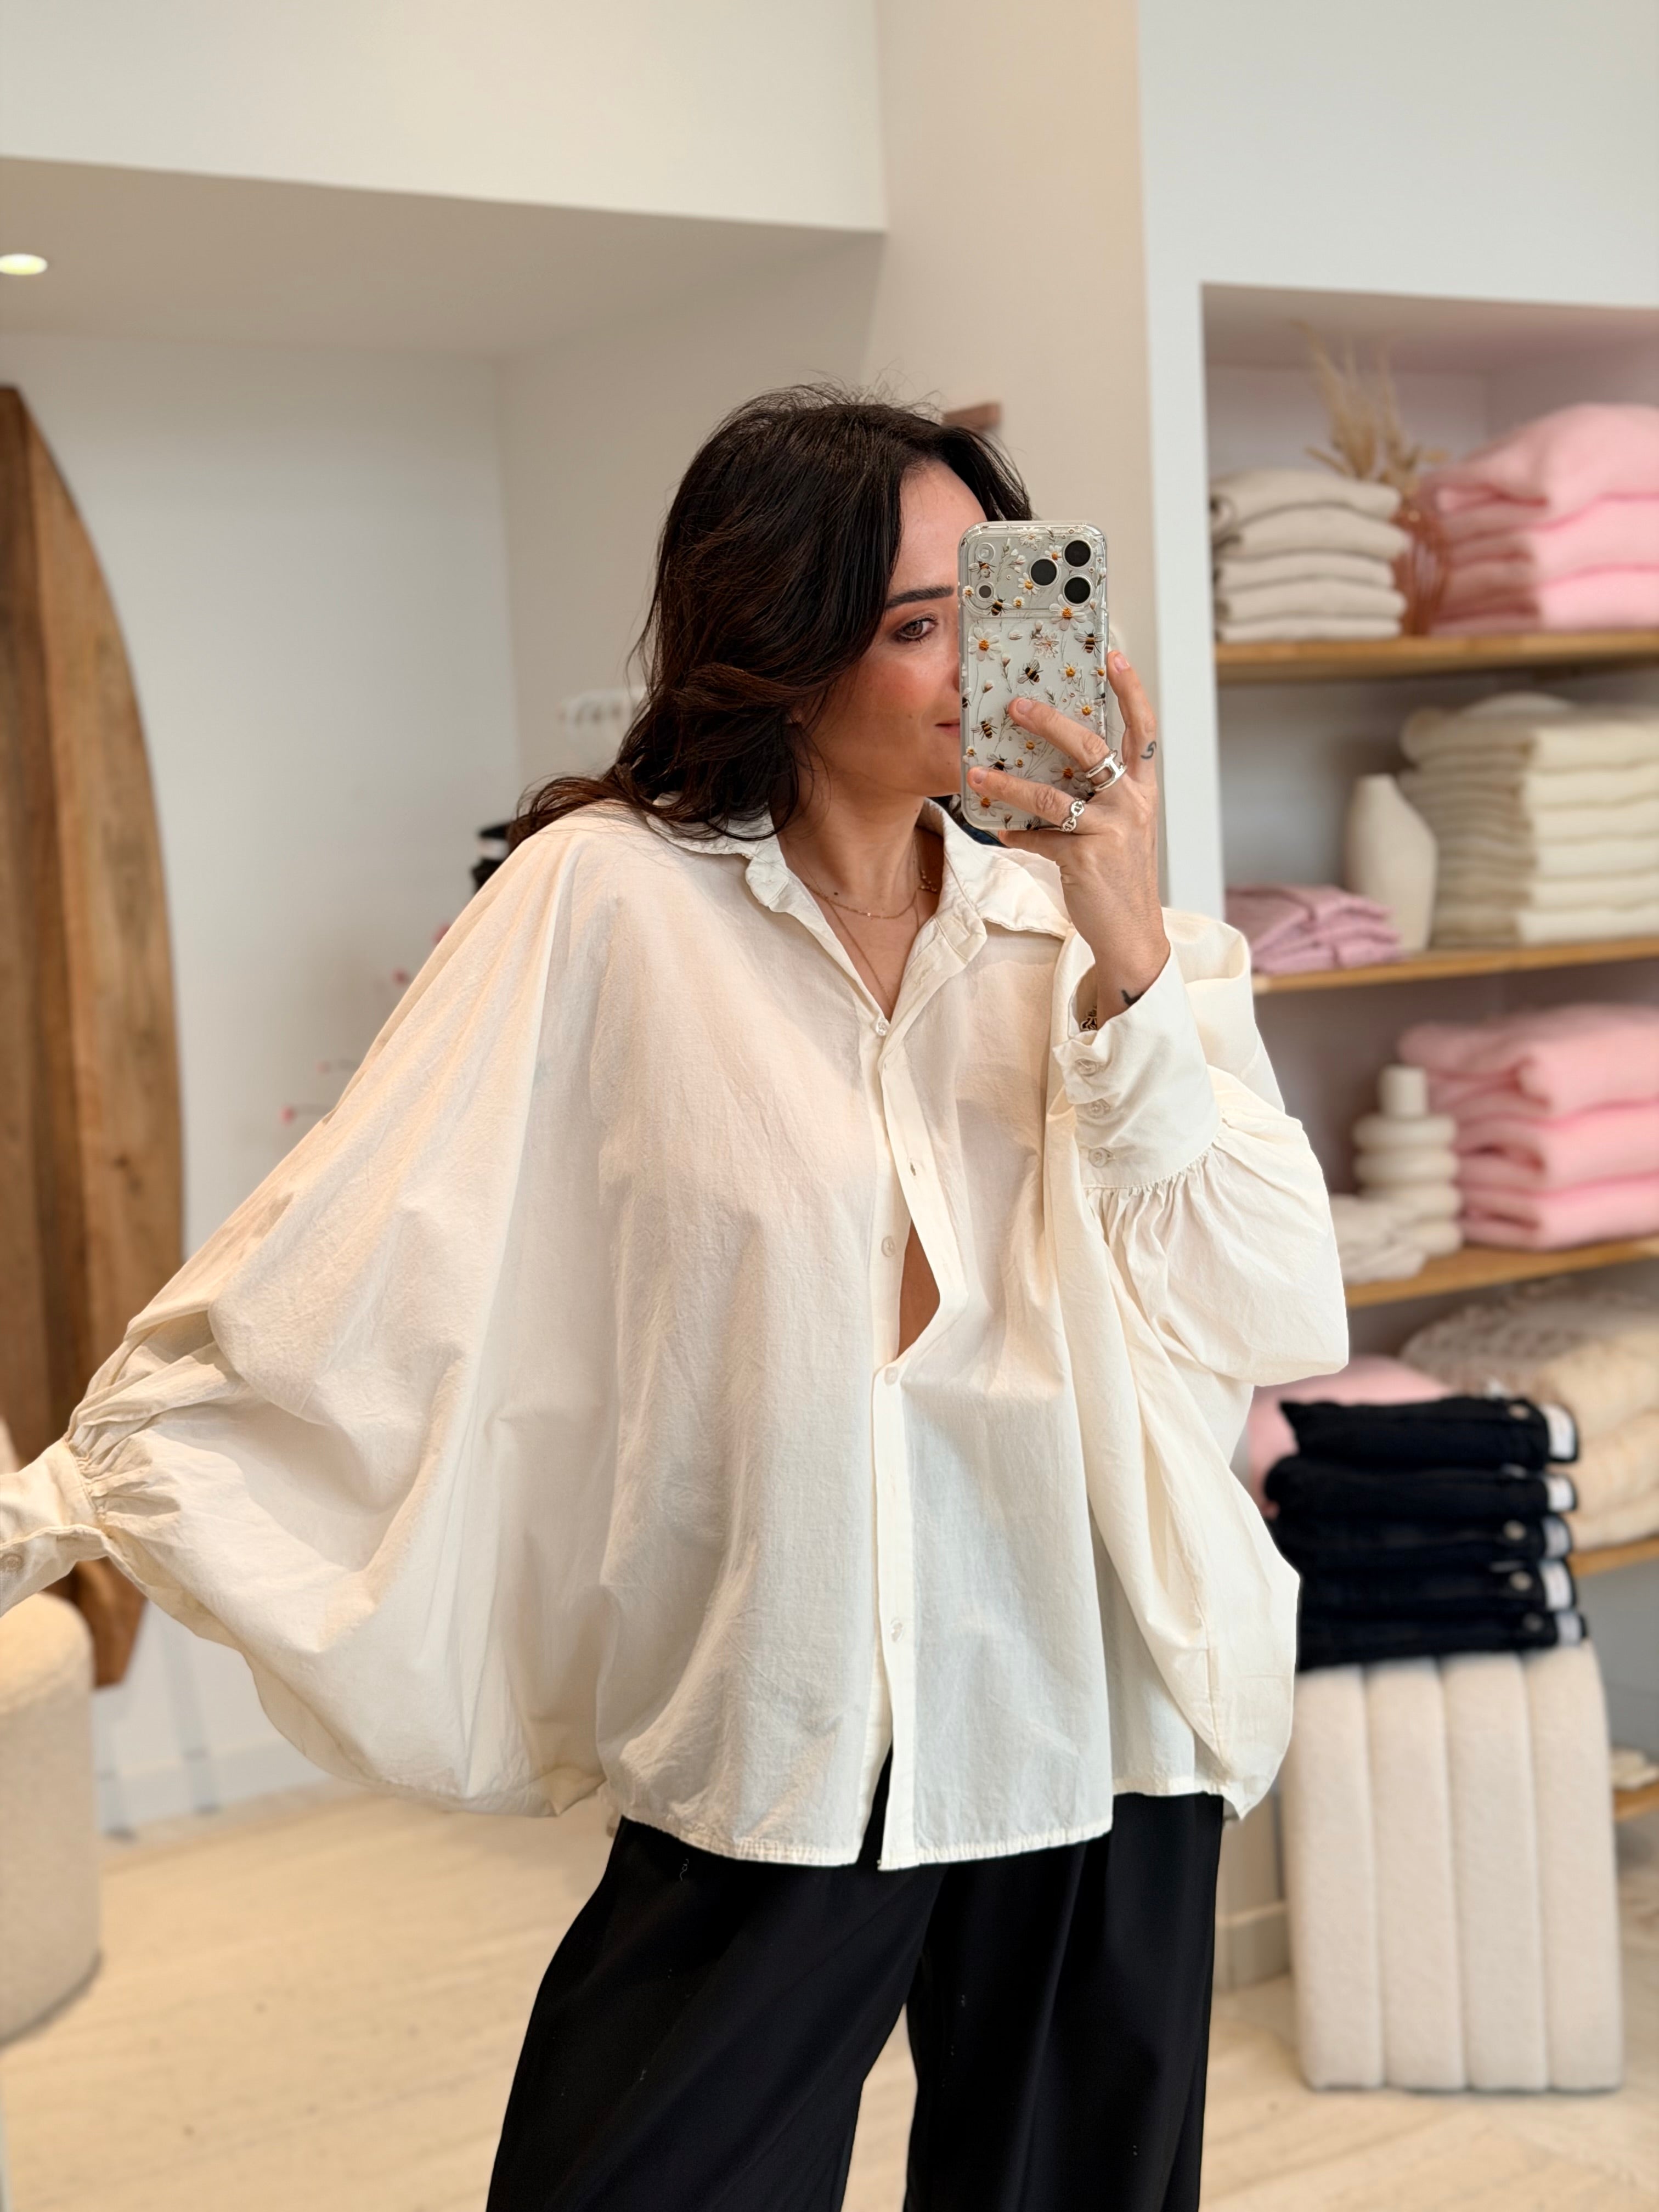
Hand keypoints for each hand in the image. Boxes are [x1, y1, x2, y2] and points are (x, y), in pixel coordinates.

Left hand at [965, 653, 1166, 1021]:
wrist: (1132, 934)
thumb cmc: (1119, 874)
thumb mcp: (1119, 827)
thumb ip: (1096, 795)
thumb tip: (1047, 766)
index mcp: (1143, 789)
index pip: (1143, 729)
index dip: (1131, 690)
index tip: (1114, 655)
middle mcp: (1133, 803)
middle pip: (1091, 747)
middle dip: (1049, 721)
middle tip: (1015, 703)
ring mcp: (1111, 831)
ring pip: (1051, 795)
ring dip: (1009, 783)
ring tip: (977, 774)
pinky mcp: (1086, 860)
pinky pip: (1038, 838)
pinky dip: (1014, 834)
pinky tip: (997, 830)